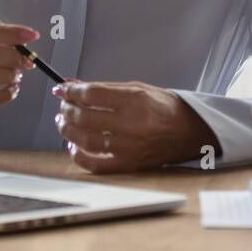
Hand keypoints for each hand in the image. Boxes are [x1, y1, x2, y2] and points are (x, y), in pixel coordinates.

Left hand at [52, 80, 217, 172]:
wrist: (190, 131)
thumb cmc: (164, 108)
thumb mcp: (137, 89)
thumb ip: (105, 89)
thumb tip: (75, 86)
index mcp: (135, 100)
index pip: (92, 94)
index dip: (71, 91)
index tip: (61, 90)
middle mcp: (131, 124)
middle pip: (84, 116)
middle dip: (67, 109)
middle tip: (63, 105)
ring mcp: (129, 147)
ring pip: (85, 139)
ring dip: (67, 130)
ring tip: (63, 122)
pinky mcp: (128, 164)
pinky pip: (95, 164)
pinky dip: (78, 155)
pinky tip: (73, 145)